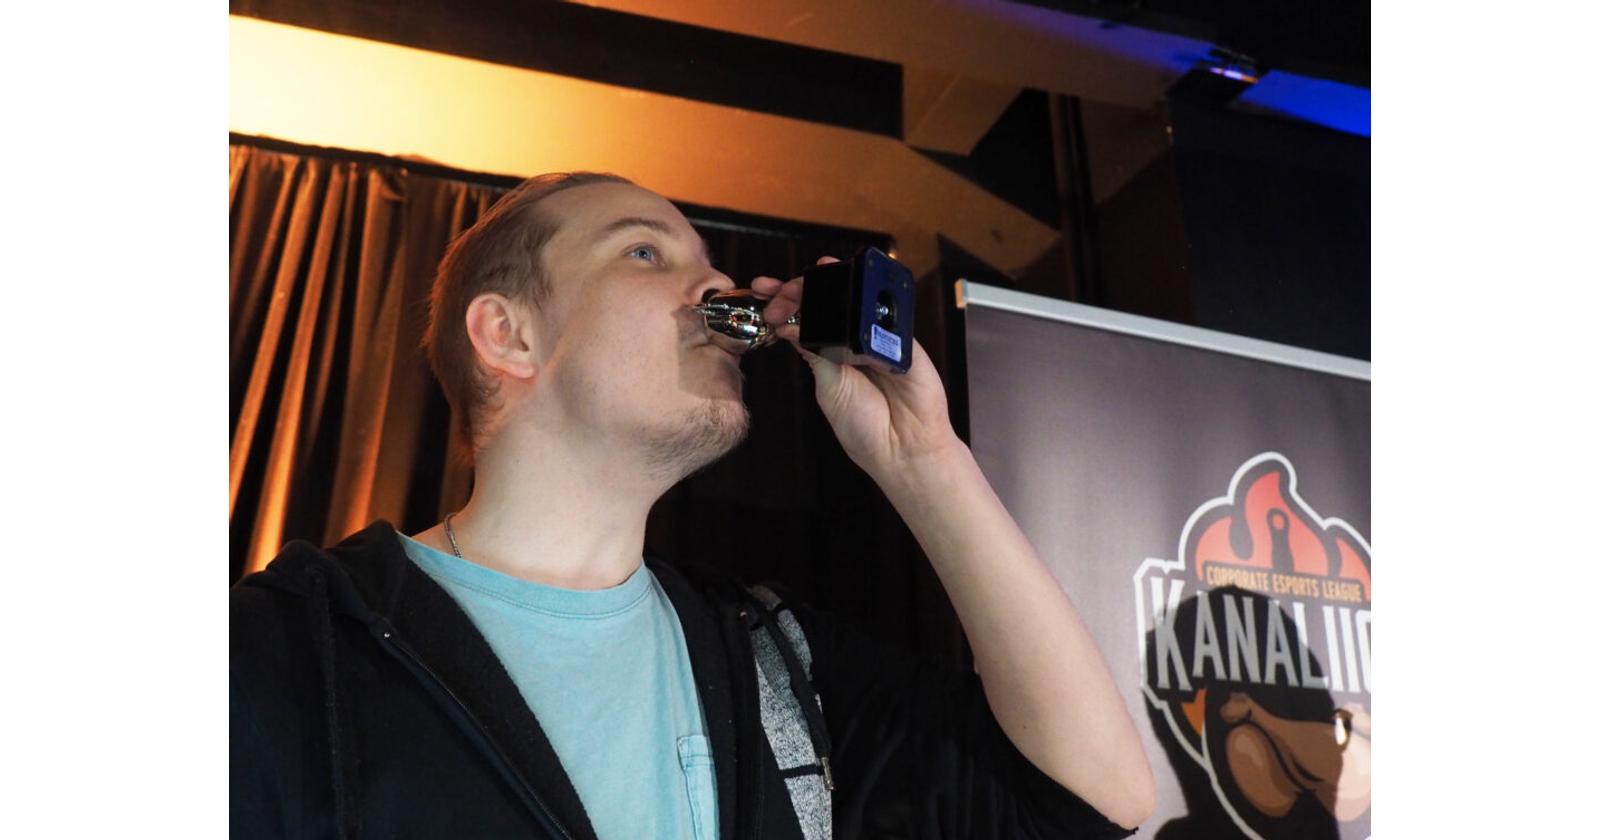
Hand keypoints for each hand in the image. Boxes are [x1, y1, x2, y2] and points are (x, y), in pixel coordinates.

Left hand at [752, 257, 965, 479]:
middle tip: (771, 291)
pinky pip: (883, 309)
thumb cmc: (863, 426)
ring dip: (824, 283)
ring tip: (797, 284)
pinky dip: (863, 295)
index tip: (759, 292)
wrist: (902, 447)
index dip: (783, 303)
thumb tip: (787, 325)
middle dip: (793, 289)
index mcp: (828, 352)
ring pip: (851, 297)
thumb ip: (814, 353)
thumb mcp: (828, 387)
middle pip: (823, 301)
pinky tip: (844, 288)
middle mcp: (851, 338)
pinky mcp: (902, 335)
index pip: (803, 318)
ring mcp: (877, 334)